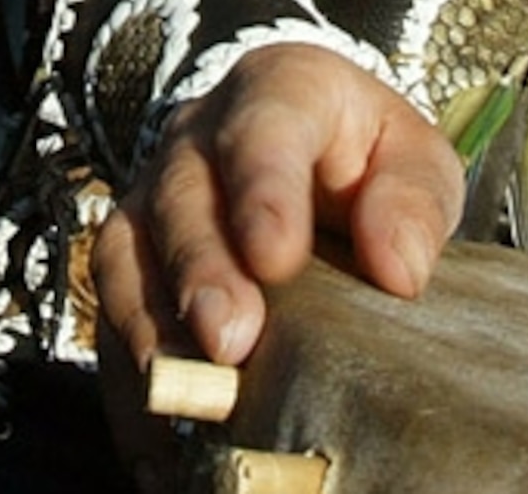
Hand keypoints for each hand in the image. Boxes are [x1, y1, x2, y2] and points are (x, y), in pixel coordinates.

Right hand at [90, 42, 462, 376]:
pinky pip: (111, 311)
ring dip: (152, 325)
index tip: (278, 259)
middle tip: (230, 343)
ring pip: (129, 250)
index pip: (264, 127)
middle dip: (201, 271)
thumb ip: (415, 201)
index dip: (263, 192)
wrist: (315, 162)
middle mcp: (199, 138)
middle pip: (183, 195)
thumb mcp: (415, 160)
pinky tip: (158, 435)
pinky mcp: (131, 259)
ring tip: (187, 394)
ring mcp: (154, 197)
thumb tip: (397, 270)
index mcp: (279, 91)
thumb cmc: (367, 162)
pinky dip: (130, 375)